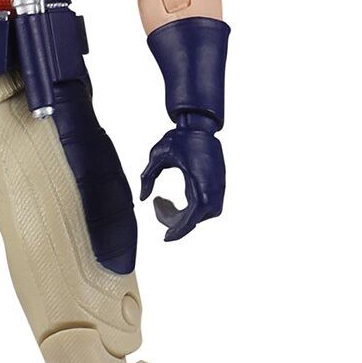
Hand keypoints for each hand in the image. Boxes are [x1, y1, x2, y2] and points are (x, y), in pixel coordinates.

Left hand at [139, 119, 224, 240]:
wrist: (199, 124)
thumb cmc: (179, 138)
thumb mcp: (157, 155)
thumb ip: (148, 177)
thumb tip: (143, 198)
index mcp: (201, 184)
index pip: (193, 219)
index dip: (179, 231)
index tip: (166, 238)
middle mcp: (213, 189)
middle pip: (195, 220)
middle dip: (174, 221)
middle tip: (156, 207)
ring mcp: (218, 187)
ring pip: (202, 215)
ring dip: (183, 216)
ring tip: (162, 203)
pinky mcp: (218, 184)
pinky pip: (206, 206)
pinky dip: (190, 209)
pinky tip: (174, 201)